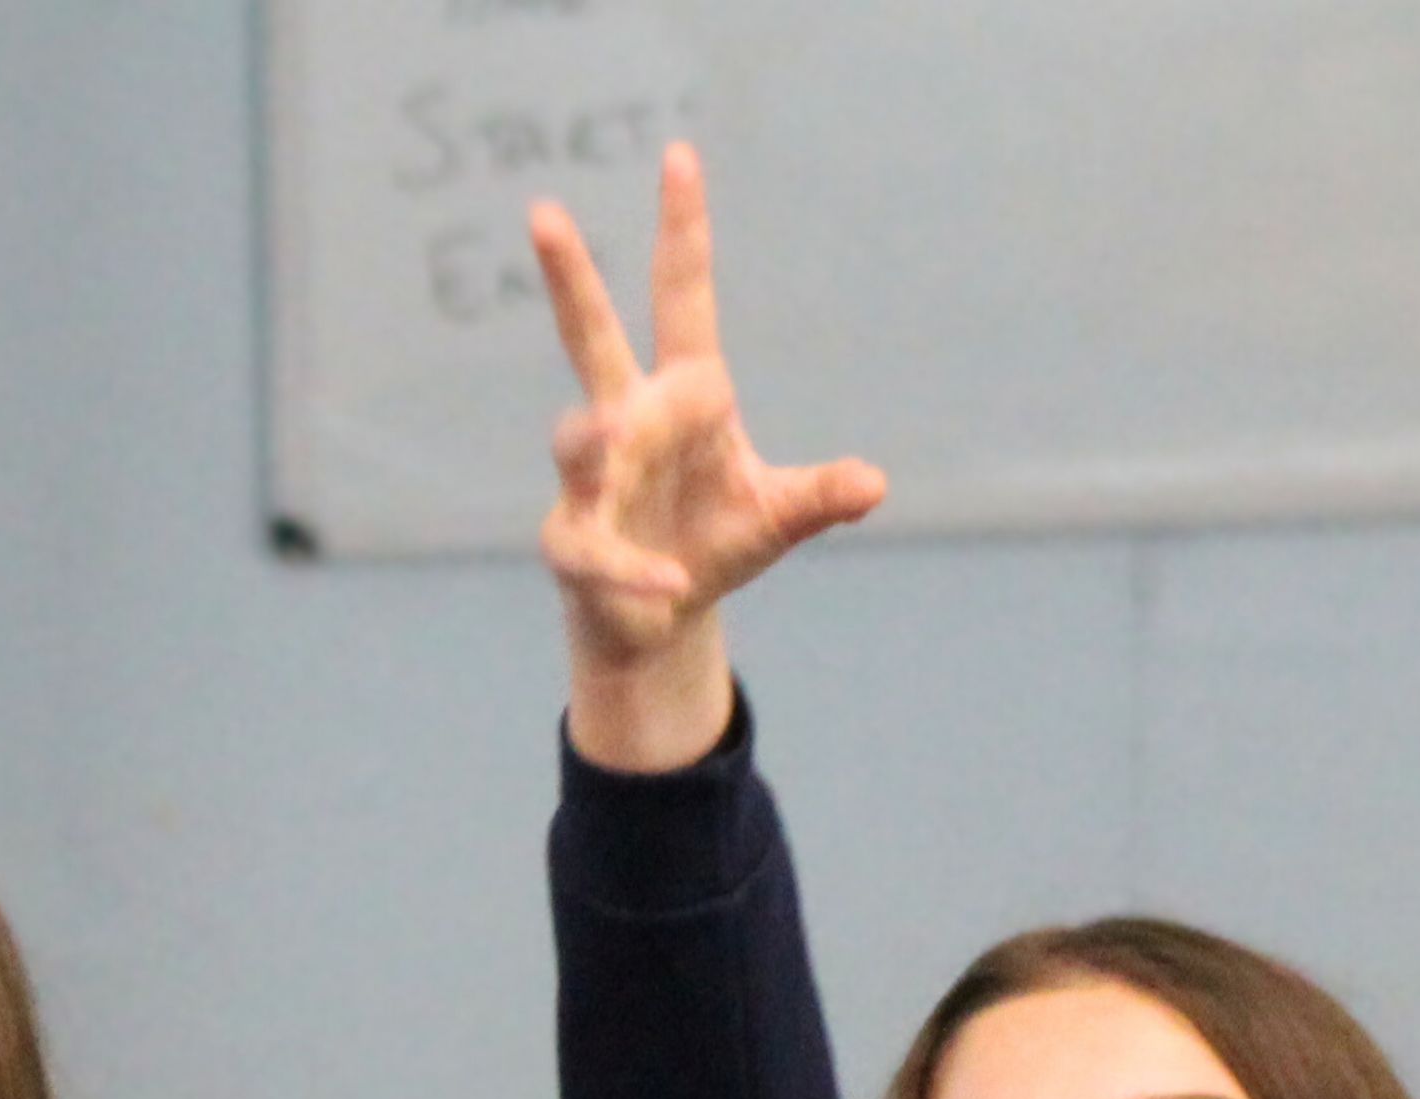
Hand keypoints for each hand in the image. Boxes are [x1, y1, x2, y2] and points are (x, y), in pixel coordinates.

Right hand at [530, 142, 882, 769]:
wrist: (657, 622)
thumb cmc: (713, 542)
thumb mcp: (777, 515)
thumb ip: (821, 495)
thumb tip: (874, 483)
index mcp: (682, 393)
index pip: (680, 297)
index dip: (681, 231)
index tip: (680, 156)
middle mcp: (627, 421)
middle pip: (589, 336)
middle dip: (569, 278)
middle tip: (544, 212)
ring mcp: (590, 481)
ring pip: (580, 441)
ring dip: (597, 440)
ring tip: (617, 439)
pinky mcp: (573, 545)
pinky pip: (597, 549)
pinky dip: (635, 568)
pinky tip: (670, 583)